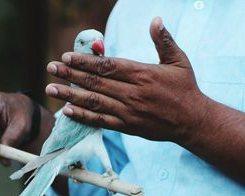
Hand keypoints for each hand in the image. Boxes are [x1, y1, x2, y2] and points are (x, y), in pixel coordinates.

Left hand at [45, 17, 207, 142]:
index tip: (66, 56)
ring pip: (94, 102)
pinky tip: (68, 110)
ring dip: (70, 95)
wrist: (193, 121)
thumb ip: (164, 41)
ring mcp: (129, 112)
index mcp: (142, 74)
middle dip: (70, 74)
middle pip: (95, 82)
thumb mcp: (179, 61)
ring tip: (51, 89)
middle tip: (51, 68)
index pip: (107, 66)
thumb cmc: (186, 89)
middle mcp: (132, 93)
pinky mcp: (128, 127)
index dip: (84, 61)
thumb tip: (156, 19)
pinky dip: (84, 116)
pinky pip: (101, 121)